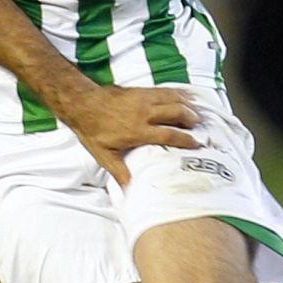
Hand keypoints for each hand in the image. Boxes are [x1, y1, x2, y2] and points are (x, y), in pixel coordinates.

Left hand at [60, 84, 201, 186]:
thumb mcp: (104, 155)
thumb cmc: (92, 130)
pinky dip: (179, 93)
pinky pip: (165, 90)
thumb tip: (129, 192)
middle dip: (191, 119)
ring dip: (188, 105)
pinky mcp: (141, 91)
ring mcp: (143, 99)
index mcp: (138, 131)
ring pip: (174, 99)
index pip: (169, 135)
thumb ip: (120, 172)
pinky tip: (186, 97)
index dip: (185, 139)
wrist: (82, 104)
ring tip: (198, 113)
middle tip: (200, 127)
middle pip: (177, 113)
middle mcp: (144, 113)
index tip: (197, 144)